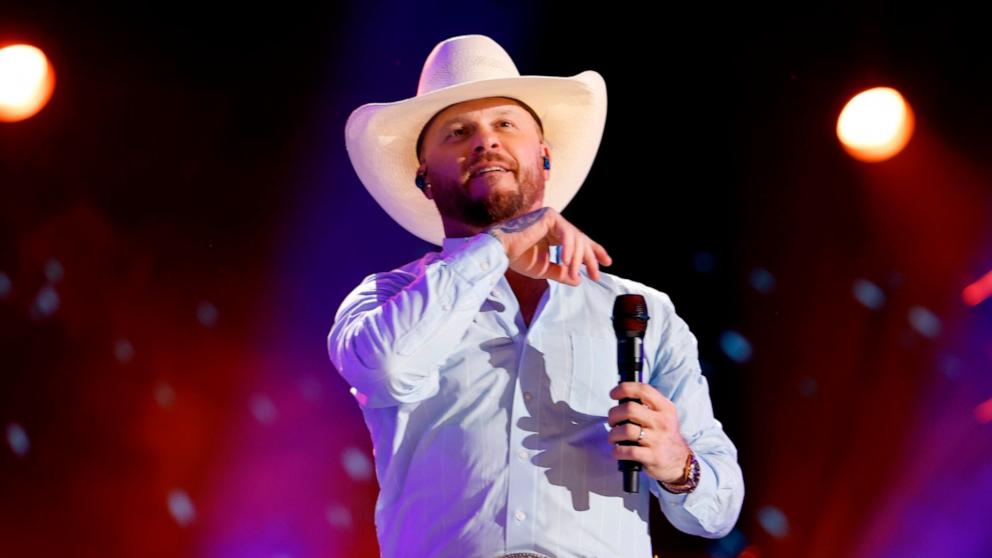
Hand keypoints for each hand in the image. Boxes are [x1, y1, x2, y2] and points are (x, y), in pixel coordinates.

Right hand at [485, 207, 611, 285]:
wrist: (499, 251)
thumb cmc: (517, 258)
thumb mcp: (544, 269)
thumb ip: (561, 273)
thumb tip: (578, 280)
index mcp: (553, 233)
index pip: (578, 241)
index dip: (594, 252)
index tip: (606, 263)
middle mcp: (555, 223)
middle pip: (581, 239)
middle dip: (591, 257)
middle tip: (596, 274)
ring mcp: (553, 217)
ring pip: (576, 238)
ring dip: (577, 258)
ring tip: (575, 273)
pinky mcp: (549, 215)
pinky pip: (566, 233)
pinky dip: (568, 248)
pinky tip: (566, 261)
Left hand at [607, 381, 691, 483]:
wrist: (680, 461)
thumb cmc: (665, 435)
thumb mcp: (664, 415)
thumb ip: (647, 405)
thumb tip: (622, 397)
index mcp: (665, 408)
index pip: (643, 390)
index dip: (624, 389)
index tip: (613, 394)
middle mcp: (662, 422)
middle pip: (630, 409)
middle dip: (613, 414)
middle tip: (612, 421)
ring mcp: (658, 440)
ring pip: (626, 430)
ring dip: (613, 434)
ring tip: (614, 437)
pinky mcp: (653, 457)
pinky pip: (628, 451)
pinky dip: (617, 451)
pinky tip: (618, 451)